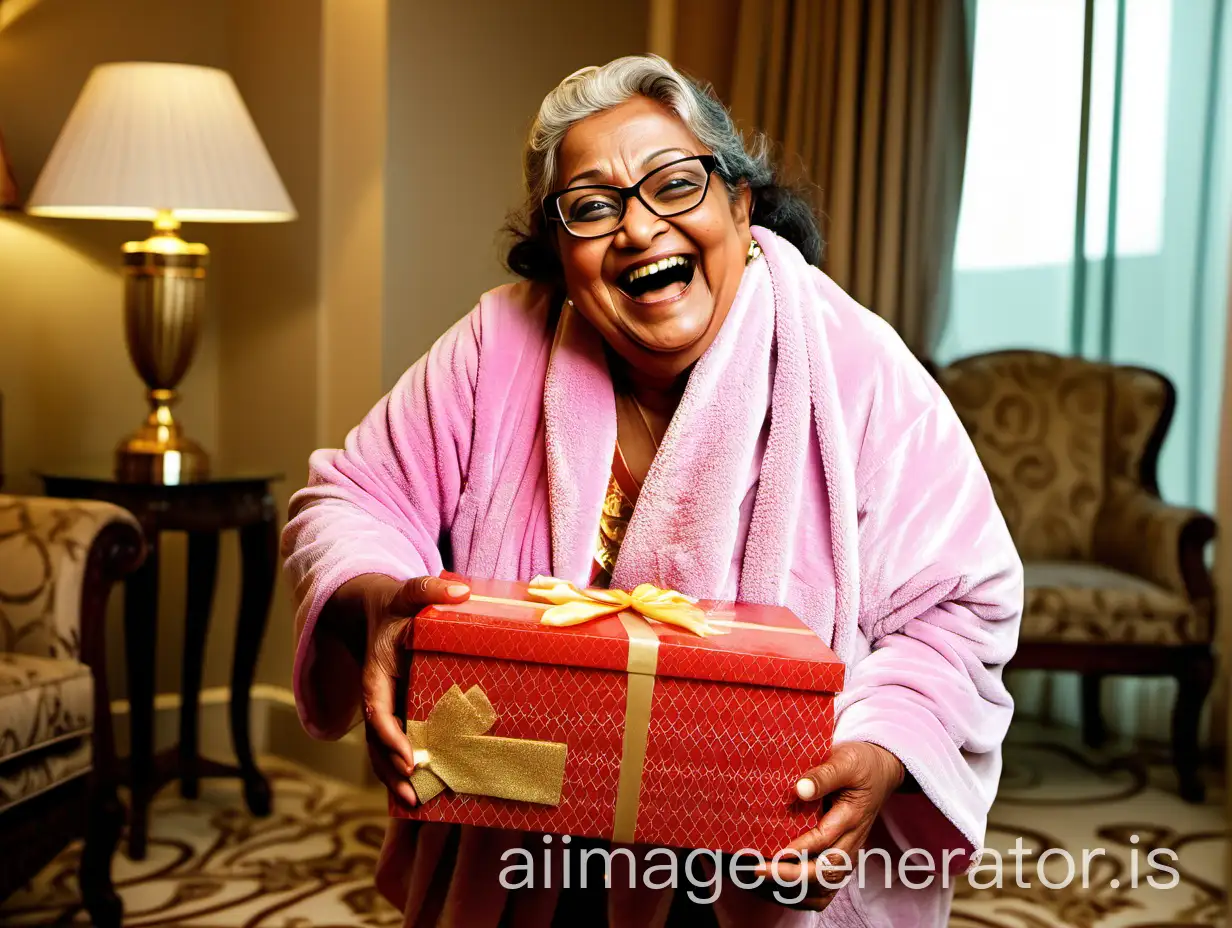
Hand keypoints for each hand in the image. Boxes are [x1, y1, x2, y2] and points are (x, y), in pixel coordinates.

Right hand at [341, 573, 470, 810]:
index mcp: (376, 672)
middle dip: (391, 769)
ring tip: (414, 804)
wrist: (373, 610)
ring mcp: (384, 706)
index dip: (391, 735)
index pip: (378, 709)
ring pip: (382, 748)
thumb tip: (461, 591)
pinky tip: (422, 791)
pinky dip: (403, 767)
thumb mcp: (408, 592)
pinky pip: (395, 742)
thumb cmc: (395, 604)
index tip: (410, 758)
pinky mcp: (395, 711)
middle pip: (377, 739)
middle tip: (412, 796)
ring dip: (394, 777)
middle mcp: (377, 694)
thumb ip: (429, 589)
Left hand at [755, 742, 904, 909]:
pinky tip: (777, 888)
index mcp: (852, 816)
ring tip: (763, 881)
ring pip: (826, 884)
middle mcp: (851, 839)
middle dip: (792, 876)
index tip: (775, 853)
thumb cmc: (861, 763)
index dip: (801, 848)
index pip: (826, 839)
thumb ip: (824, 775)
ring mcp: (847, 851)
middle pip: (826, 870)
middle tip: (759, 871)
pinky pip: (825, 886)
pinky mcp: (841, 856)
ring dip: (795, 889)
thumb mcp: (846, 761)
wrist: (881, 770)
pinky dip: (803, 893)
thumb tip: (801, 788)